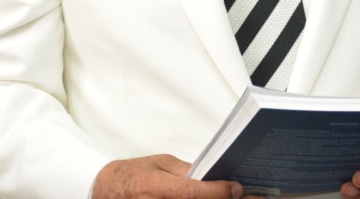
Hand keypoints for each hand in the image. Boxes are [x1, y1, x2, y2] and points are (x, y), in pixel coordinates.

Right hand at [92, 154, 243, 198]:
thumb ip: (186, 171)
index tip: (237, 189)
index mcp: (158, 187)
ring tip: (237, 198)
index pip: (194, 192)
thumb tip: (212, 175)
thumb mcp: (160, 164)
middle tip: (252, 198)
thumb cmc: (132, 176)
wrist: (107, 192)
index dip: (218, 191)